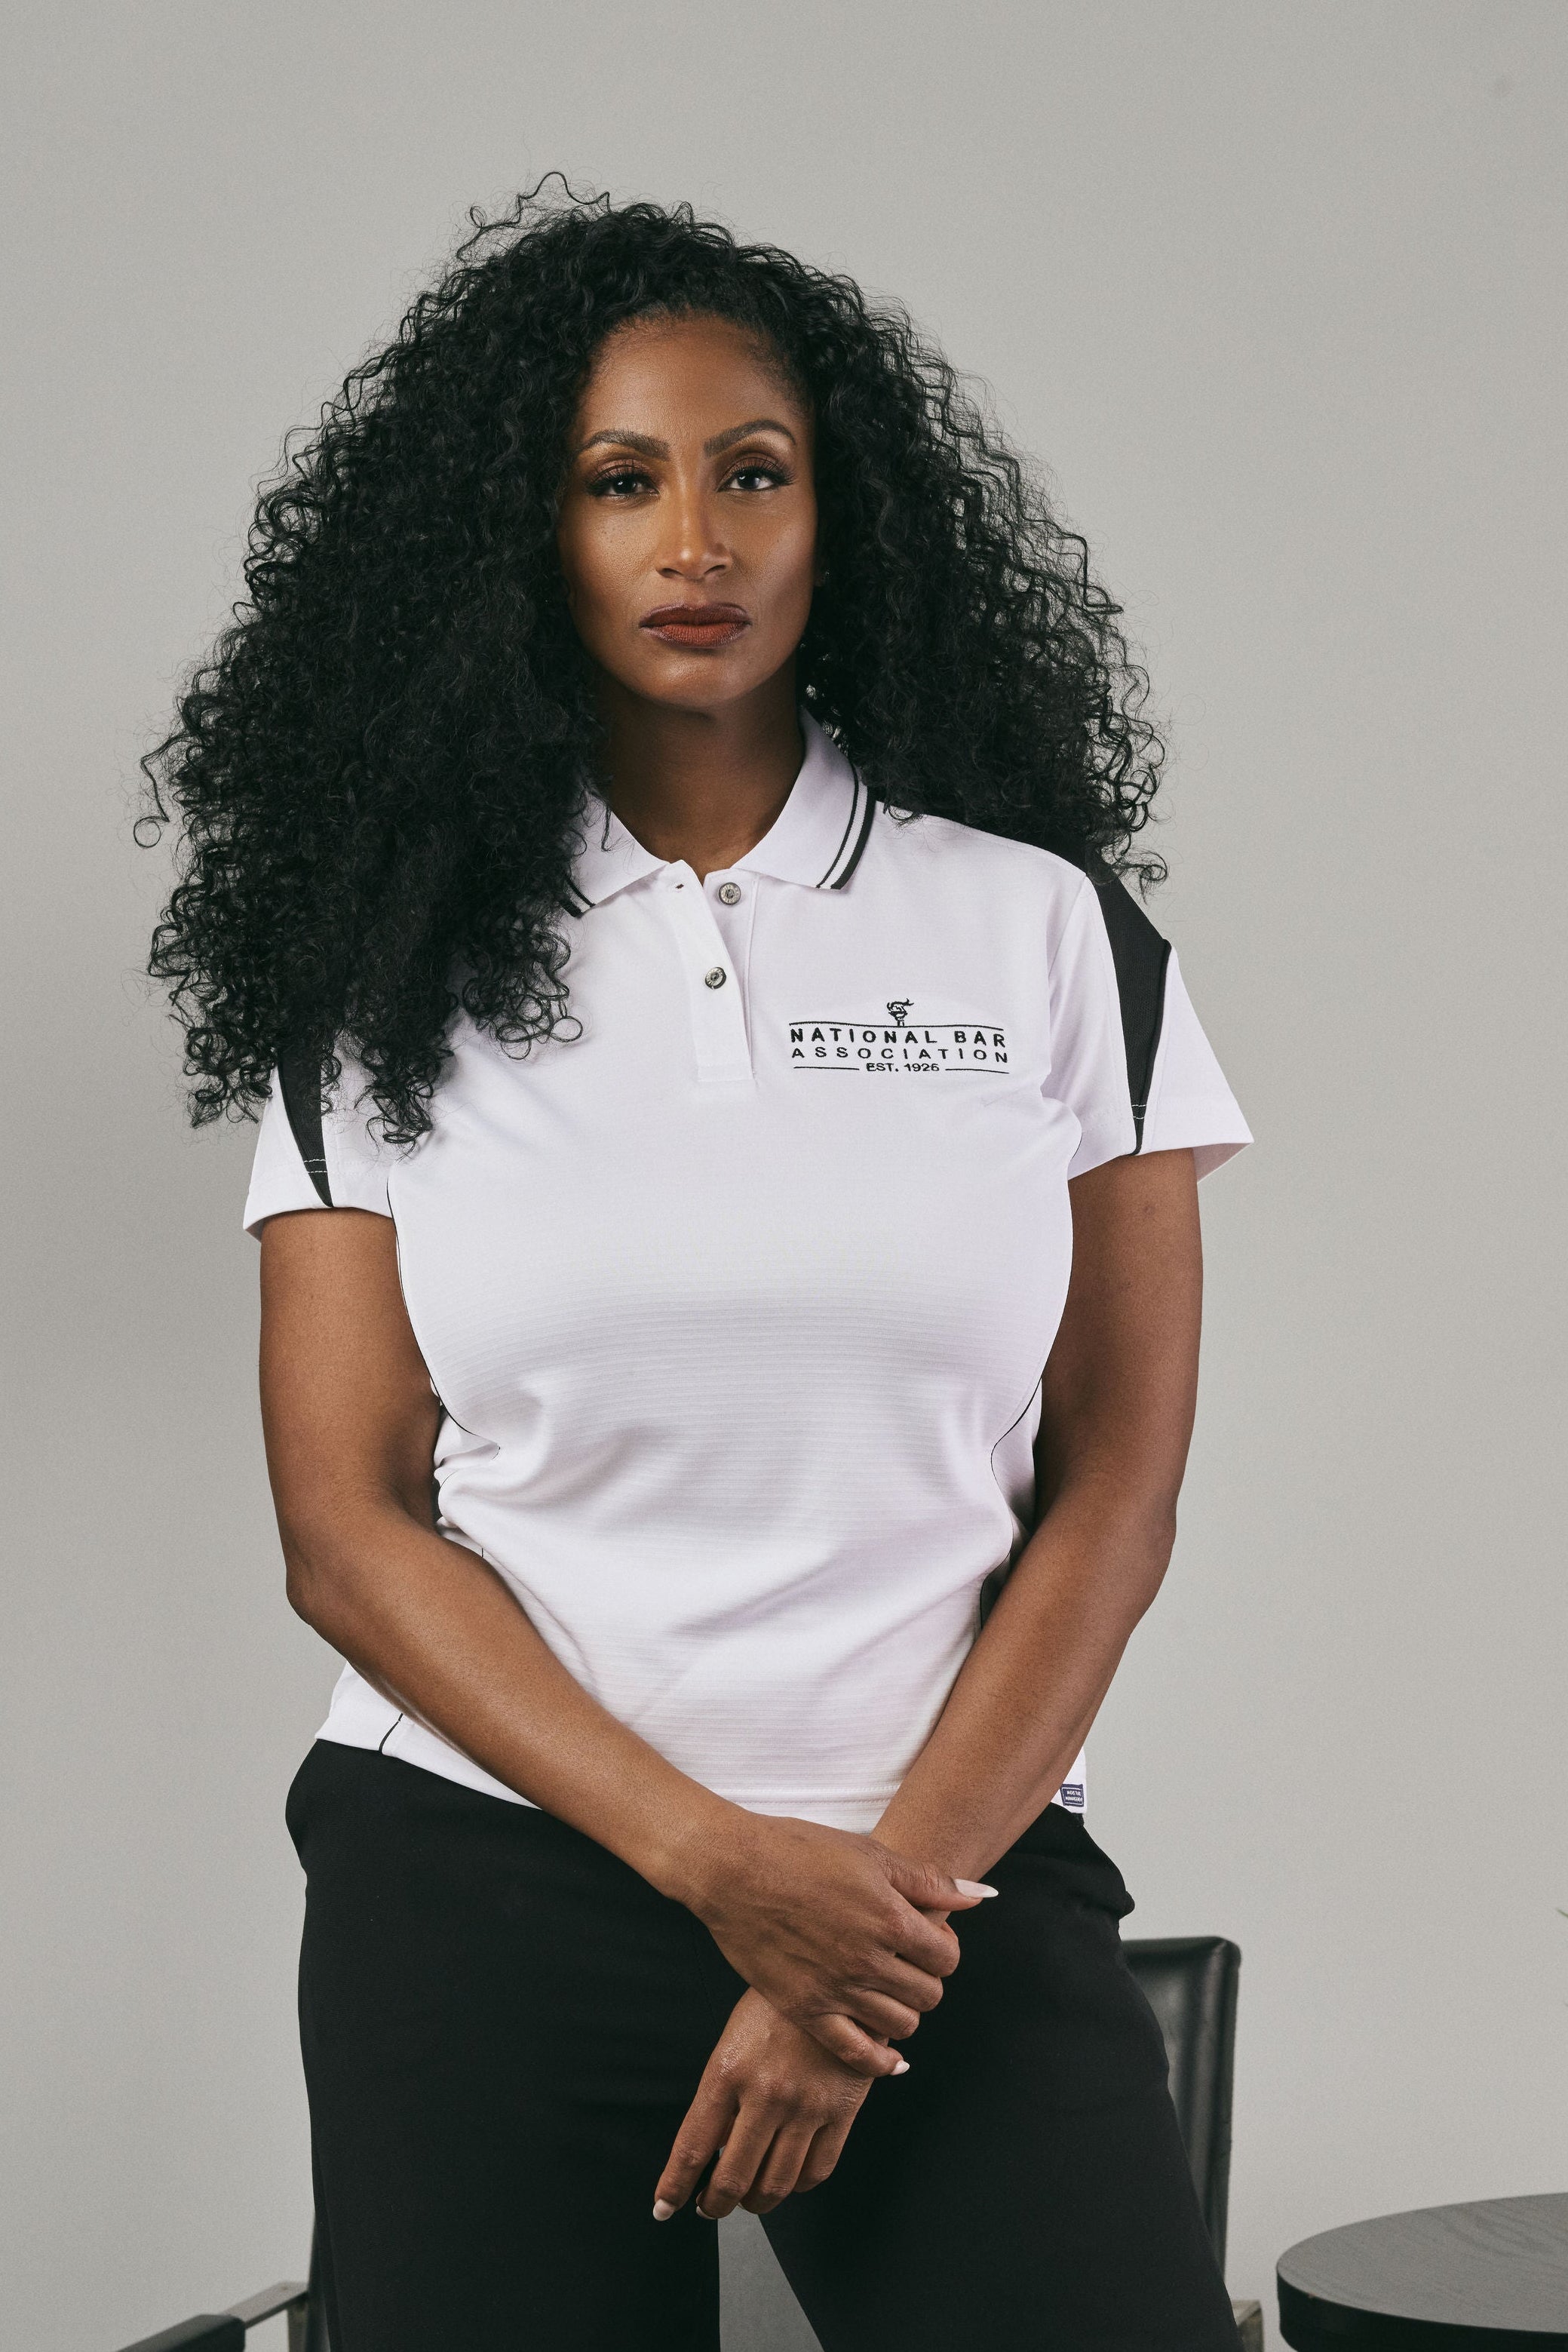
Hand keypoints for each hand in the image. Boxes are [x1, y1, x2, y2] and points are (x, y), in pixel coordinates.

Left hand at [652, 1988, 877, 2221]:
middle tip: (708, 2206)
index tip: (663, 2207)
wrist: (835, 1973)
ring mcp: (807, 2105)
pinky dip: (797, 2186)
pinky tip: (787, 2178)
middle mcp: (766, 2093)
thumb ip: (721, 2095)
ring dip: (756, 2202)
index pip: (693, 2147)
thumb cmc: (775, 2005)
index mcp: (728, 2071)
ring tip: (748, 2199)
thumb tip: (713, 2150)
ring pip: (776, 2184)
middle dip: (715, 2204)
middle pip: (734, 2179)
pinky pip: (817, 2171)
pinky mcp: (843, 2110)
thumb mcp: (734, 2039)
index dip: (674, 2186)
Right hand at [676, 1810, 994, 2072]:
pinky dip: (880, 2062)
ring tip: (890, 1993)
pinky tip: (887, 2054)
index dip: (944, 1949)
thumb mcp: (870, 1853)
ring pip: (901, 2026)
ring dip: (905, 2013)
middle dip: (926, 1980)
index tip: (929, 1940)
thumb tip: (979, 1896)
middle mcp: (868, 1960)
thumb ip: (928, 1880)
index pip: (947, 1958)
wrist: (732, 1869)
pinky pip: (856, 2054)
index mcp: (889, 1918)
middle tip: (908, 1965)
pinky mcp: (805, 2010)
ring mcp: (837, 1990)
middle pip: (929, 1995)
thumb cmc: (799, 1850)